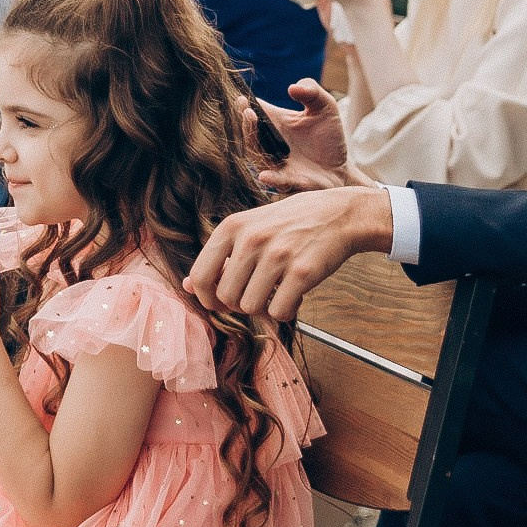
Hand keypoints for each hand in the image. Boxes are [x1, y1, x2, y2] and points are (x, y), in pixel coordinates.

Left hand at [184, 185, 394, 320]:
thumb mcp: (250, 228)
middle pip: (226, 298)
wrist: (339, 214)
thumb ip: (220, 256)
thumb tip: (187, 286)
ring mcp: (277, 255)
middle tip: (258, 295)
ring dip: (264, 309)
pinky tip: (295, 298)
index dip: (207, 298)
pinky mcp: (302, 272)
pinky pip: (279, 312)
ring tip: (277, 294)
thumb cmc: (291, 223)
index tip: (221, 301)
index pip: (200, 276)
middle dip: (240, 304)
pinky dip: (286, 312)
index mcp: (232, 227)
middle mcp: (251, 239)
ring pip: (251, 307)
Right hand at [256, 79, 358, 193]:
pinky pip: (277, 181)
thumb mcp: (325, 106)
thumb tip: (293, 87)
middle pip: (251, 134)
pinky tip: (264, 175)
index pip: (255, 113)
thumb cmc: (329, 135)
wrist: (341, 167)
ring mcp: (277, 164)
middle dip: (246, 123)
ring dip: (253, 143)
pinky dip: (271, 178)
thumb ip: (311, 90)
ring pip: (258, 156)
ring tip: (252, 127)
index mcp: (276, 124)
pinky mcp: (291, 181)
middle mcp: (271, 144)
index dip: (245, 106)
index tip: (241, 98)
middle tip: (248, 111)